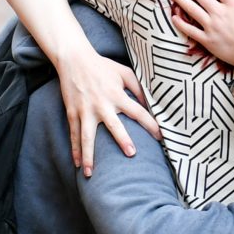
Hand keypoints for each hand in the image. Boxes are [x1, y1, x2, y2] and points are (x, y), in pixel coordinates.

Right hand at [55, 50, 160, 176]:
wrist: (74, 59)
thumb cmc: (103, 66)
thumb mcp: (124, 72)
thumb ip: (139, 88)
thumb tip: (151, 104)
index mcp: (117, 95)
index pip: (138, 111)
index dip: (150, 124)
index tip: (161, 137)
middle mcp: (102, 104)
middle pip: (114, 125)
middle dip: (122, 139)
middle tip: (131, 153)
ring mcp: (85, 110)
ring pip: (87, 137)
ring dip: (89, 155)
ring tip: (90, 173)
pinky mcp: (73, 113)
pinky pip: (74, 134)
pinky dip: (75, 150)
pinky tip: (77, 164)